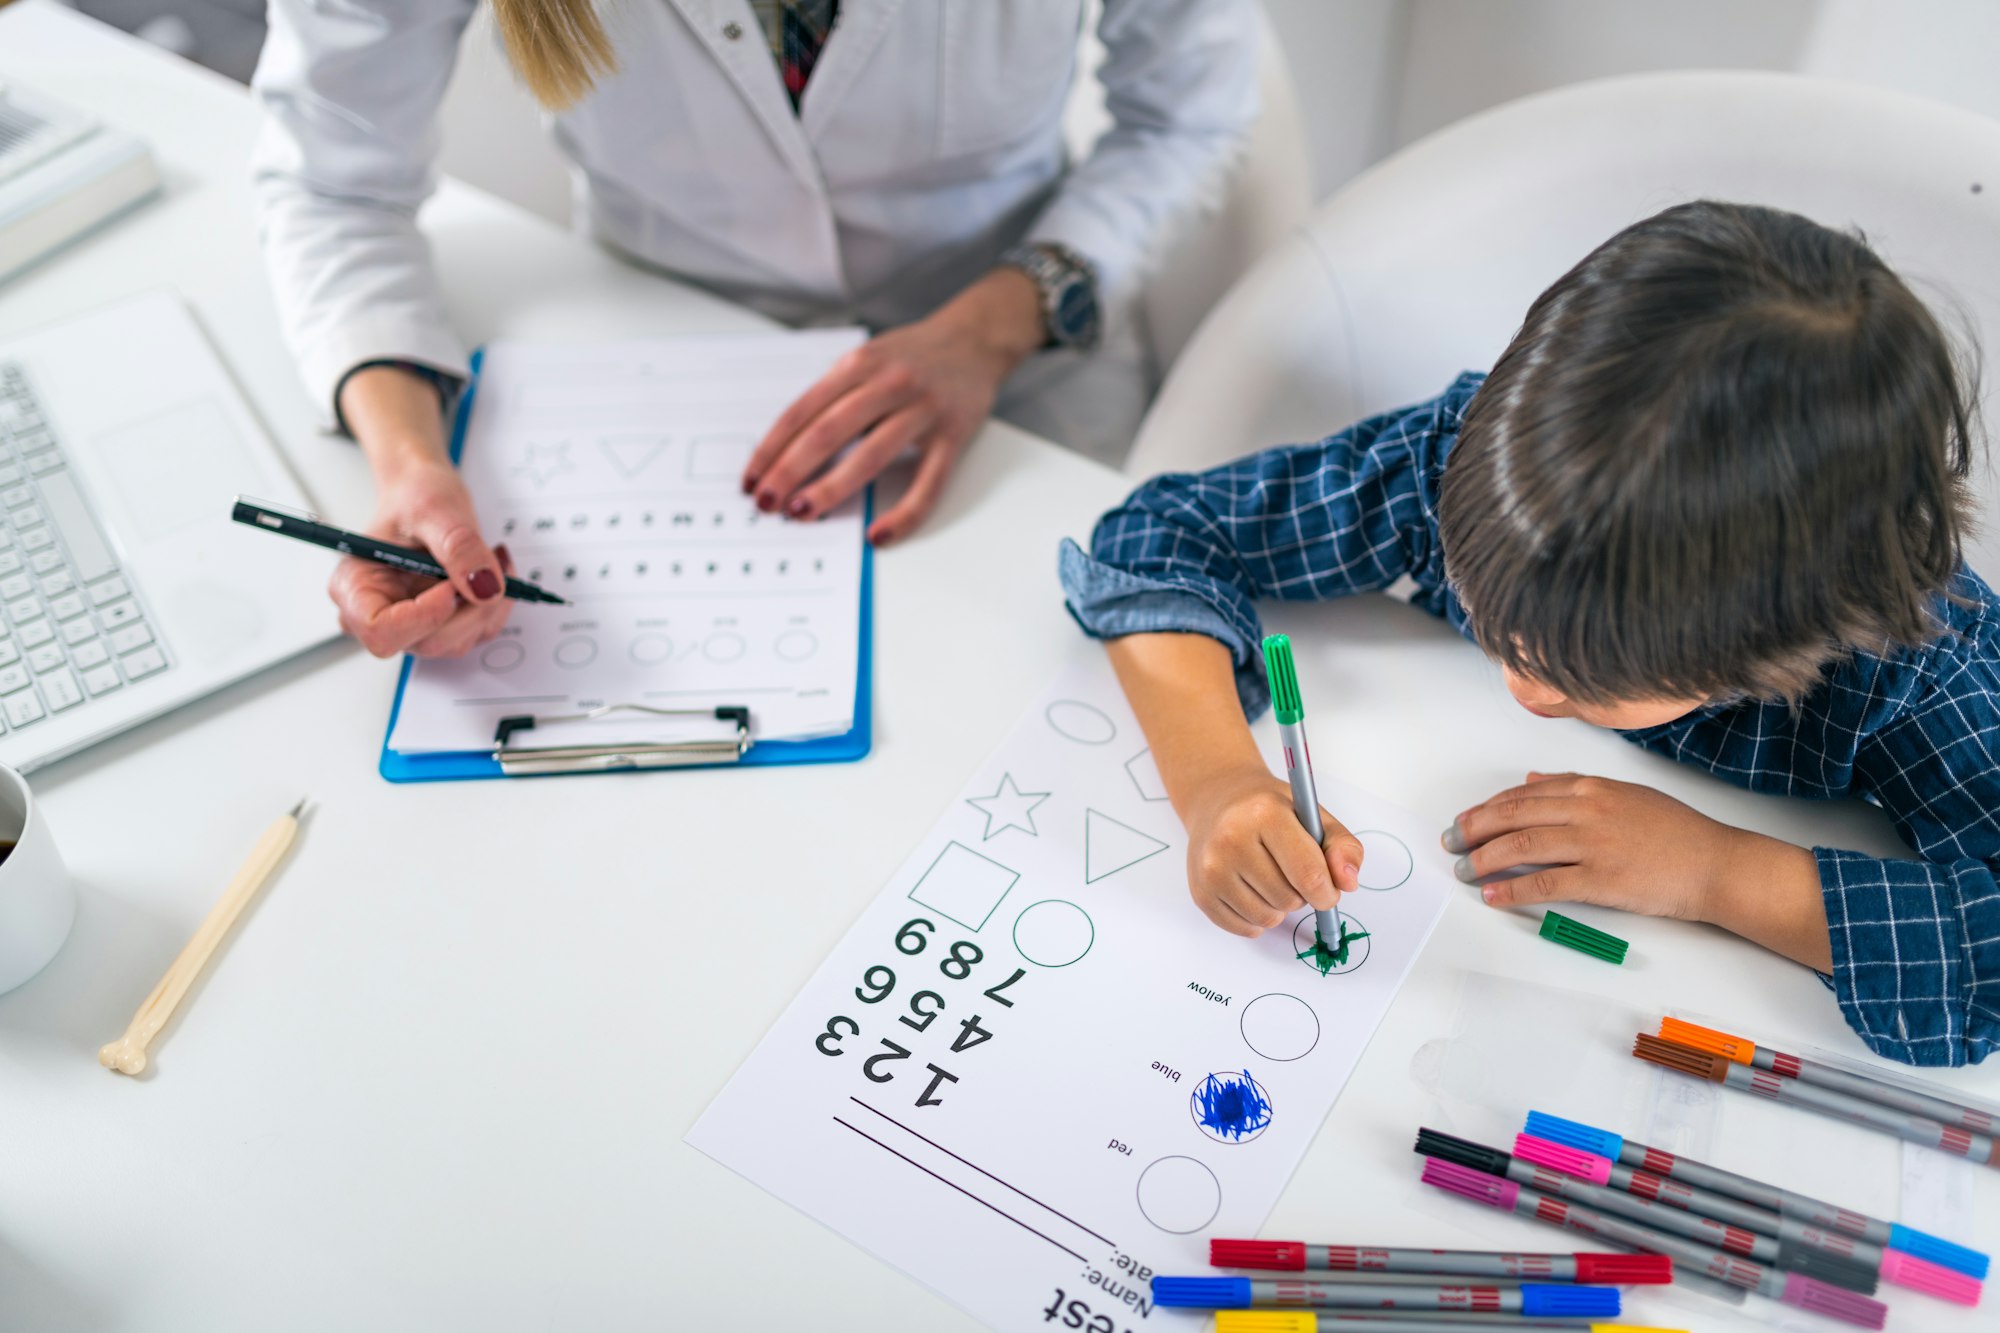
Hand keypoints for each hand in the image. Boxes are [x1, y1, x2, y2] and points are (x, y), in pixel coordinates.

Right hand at [329, 459, 512, 658]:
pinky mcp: (439, 624)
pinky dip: (495, 607)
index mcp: (356, 585)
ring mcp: (410, 624)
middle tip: (491, 566)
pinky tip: (493, 573)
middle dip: (470, 609)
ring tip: (494, 561)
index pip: (380, 631)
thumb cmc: (414, 495)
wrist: (425, 495)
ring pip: (456, 642)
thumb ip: (459, 548)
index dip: (423, 617)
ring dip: (488, 607)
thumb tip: (485, 588)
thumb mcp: (436, 510)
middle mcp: (379, 612)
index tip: (452, 587)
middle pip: (426, 642)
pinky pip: (475, 633)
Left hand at [741, 268, 1043, 544]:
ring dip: (831, 489)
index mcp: (859, 364)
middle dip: (790, 471)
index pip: (802, 411)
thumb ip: (834, 395)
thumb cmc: (914, 355)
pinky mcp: (952, 436)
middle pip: (828, 432)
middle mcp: (889, 383)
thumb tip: (789, 450)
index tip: (751, 479)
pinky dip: (903, 514)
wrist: (976, 338)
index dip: (771, 448)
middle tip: (767, 503)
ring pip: (870, 456)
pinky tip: (879, 535)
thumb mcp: (867, 359)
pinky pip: (927, 484)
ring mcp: (922, 410)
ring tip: (804, 513)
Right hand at [1183, 764, 1363, 936]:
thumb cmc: (1268, 810)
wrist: (1217, 802)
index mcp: (1265, 814)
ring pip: (1268, 918)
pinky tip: (1252, 891)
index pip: (1308, 874)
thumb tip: (1348, 882)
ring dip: (1279, 907)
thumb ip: (1342, 846)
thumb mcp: (1313, 815)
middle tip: (1289, 871)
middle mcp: (1231, 839)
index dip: (1327, 892)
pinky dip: (1257, 918)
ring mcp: (1211, 868)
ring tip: (1269, 879)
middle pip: (1289, 900)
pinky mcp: (1200, 892)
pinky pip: (1245, 928)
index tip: (1327, 890)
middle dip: (1300, 894)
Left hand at [1445, 772, 1737, 920]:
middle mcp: (1587, 811)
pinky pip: (1545, 884)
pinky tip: (1493, 895)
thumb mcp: (1625, 795)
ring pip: (1521, 847)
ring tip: (1463, 870)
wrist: (1715, 864)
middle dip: (1474, 829)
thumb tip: (1532, 780)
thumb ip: (1575, 786)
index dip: (1488, 808)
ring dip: (1484, 859)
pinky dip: (1512, 890)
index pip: (1523, 795)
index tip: (1466, 819)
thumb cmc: (1676, 832)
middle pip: (1513, 816)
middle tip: (1451, 842)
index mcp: (1591, 788)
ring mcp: (1593, 845)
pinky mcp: (1601, 881)